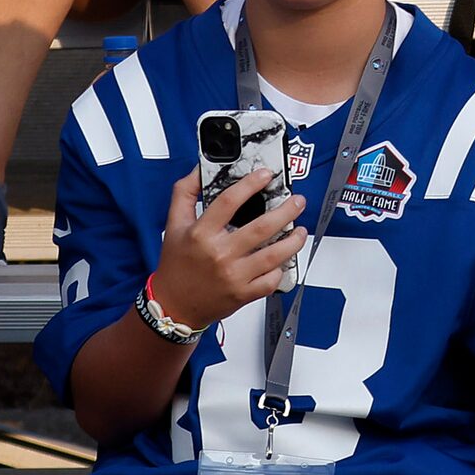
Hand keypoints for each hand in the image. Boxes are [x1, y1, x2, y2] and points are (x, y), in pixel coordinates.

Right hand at [149, 167, 305, 326]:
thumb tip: (200, 169)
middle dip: (286, 211)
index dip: (250, 184)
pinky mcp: (243, 294)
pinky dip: (281, 269)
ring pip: (273, 255)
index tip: (266, 175)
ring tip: (300, 230)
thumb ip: (185, 193)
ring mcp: (234, 276)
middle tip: (297, 201)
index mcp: (201, 234)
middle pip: (261, 228)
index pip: (229, 202)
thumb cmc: (176, 265)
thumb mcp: (174, 224)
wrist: (174, 305)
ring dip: (293, 241)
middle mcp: (219, 254)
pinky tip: (284, 259)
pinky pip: (271, 280)